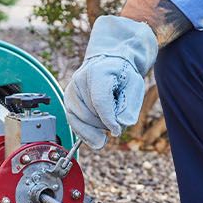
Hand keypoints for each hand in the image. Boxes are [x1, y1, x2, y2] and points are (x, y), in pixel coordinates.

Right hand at [63, 15, 158, 148]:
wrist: (110, 64)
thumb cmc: (123, 76)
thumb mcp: (134, 88)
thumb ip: (129, 109)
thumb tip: (118, 129)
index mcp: (98, 72)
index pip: (100, 101)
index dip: (109, 120)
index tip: (117, 132)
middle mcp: (79, 79)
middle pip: (89, 113)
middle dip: (104, 124)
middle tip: (117, 123)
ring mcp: (71, 90)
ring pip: (80, 121)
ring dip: (95, 129)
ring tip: (108, 124)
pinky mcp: (68, 100)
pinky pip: (73, 122)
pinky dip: (85, 133)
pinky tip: (96, 138)